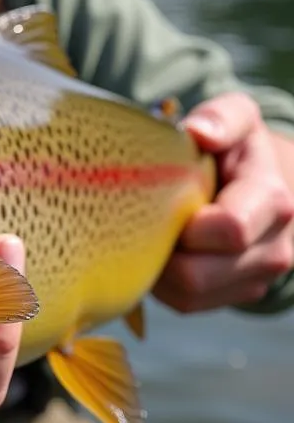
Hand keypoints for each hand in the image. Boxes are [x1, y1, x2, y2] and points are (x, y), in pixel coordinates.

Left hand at [153, 92, 293, 312]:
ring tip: (152, 232)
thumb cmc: (243, 148)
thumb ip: (222, 118)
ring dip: (159, 269)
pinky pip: (187, 304)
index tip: (163, 199)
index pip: (228, 229)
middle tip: (145, 220)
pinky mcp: (239, 294)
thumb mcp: (239, 118)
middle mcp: (274, 247)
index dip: (184, 221)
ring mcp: (257, 277)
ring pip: (188, 295)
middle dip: (162, 250)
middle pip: (198, 274)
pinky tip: (162, 250)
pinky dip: (165, 283)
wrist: (277, 180)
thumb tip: (198, 132)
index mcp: (272, 201)